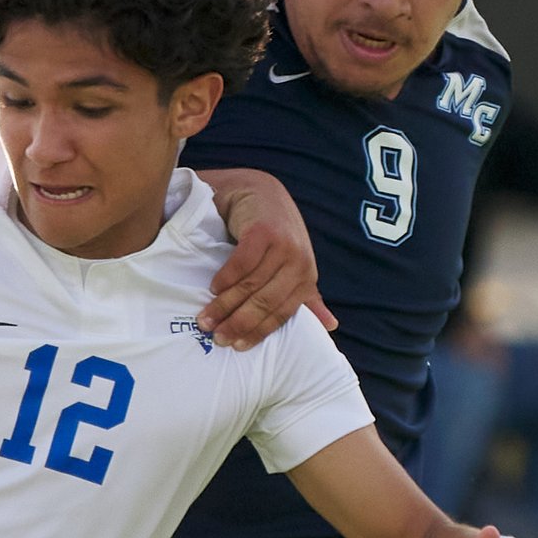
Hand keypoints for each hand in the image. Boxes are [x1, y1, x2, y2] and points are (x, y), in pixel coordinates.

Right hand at [198, 167, 337, 347]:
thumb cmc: (275, 233)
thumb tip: (331, 325)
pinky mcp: (263, 231)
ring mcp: (283, 246)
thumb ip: (307, 296)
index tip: (235, 346)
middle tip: (215, 338)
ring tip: (206, 319)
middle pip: (265, 302)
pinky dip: (226, 278)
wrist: (259, 191)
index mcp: (306, 277)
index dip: (258, 332)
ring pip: (251, 286)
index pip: (281, 313)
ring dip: (225, 305)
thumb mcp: (294, 266)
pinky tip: (214, 288)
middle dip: (238, 323)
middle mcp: (299, 263)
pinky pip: (242, 264)